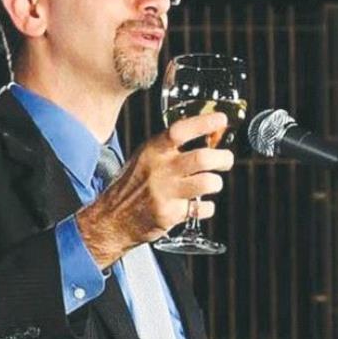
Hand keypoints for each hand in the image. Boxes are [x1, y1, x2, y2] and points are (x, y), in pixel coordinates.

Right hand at [75, 112, 233, 268]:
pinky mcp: (169, 214)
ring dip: (216, 182)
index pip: (180, 130)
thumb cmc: (132, 185)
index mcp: (153, 151)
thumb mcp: (145, 157)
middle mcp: (160, 170)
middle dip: (222, 158)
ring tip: (212, 183)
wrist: (112, 218)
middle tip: (226, 160)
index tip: (221, 120)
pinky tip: (200, 205)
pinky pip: (201, 209)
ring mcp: (165, 193)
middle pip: (202, 159)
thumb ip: (169, 148)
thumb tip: (206, 136)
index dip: (204, 123)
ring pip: (206, 183)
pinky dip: (206, 207)